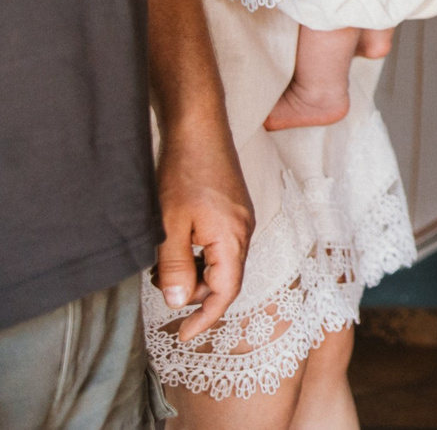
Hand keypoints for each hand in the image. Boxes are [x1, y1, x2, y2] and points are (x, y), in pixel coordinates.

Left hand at [151, 103, 251, 340]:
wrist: (198, 129)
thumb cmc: (184, 173)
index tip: (184, 336)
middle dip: (196, 295)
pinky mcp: (232, 210)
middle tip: (163, 296)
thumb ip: (173, 267)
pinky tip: (176, 247)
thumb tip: (176, 302)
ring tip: (163, 269)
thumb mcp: (169, 226)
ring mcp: (240, 219)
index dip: (205, 318)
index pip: (225, 292)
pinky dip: (199, 257)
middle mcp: (243, 231)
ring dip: (194, 274)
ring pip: (221, 263)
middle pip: (225, 279)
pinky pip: (220, 246)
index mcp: (232, 238)